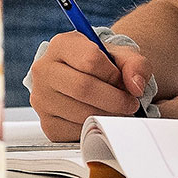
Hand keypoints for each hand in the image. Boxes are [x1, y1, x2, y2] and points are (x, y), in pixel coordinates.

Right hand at [29, 31, 150, 141]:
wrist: (90, 80)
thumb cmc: (105, 66)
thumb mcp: (123, 56)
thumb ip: (135, 65)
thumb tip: (135, 86)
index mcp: (61, 44)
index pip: (90, 59)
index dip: (113, 74)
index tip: (123, 81)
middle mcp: (44, 70)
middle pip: (83, 88)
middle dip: (114, 99)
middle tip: (130, 104)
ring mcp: (42, 99)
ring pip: (80, 112)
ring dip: (108, 116)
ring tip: (119, 111)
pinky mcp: (47, 124)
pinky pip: (75, 132)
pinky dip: (95, 128)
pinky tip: (102, 118)